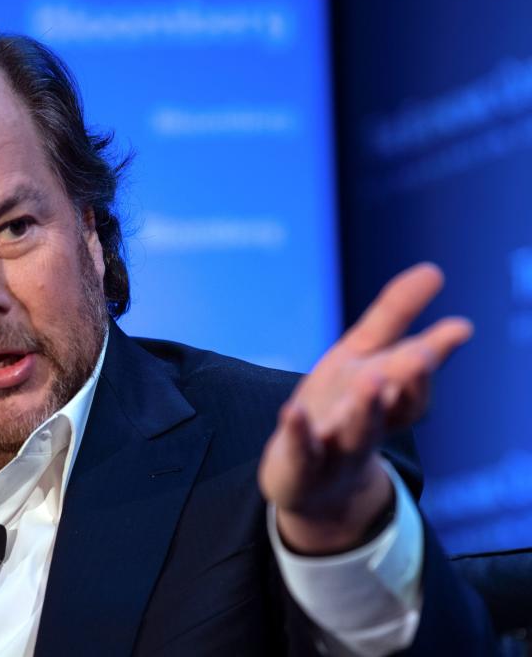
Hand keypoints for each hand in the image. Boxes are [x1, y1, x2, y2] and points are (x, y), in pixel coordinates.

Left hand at [258, 263, 472, 553]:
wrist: (310, 483)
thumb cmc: (339, 406)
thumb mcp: (361, 356)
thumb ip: (393, 316)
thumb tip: (434, 269)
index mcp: (387, 397)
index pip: (417, 378)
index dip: (436, 355)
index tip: (458, 326)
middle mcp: (368, 424)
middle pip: (394, 406)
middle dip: (409, 383)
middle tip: (421, 355)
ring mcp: (336, 449)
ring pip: (356, 433)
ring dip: (366, 409)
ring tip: (372, 380)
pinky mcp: (300, 466)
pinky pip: (302, 451)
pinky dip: (299, 432)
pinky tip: (293, 410)